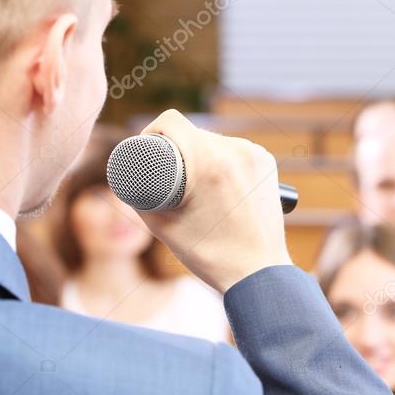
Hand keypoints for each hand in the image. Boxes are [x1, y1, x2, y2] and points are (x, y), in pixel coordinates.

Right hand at [135, 110, 291, 293]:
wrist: (259, 273)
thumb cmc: (210, 255)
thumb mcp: (162, 225)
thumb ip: (138, 195)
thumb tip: (127, 175)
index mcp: (210, 163)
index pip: (171, 121)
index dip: (150, 132)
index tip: (147, 152)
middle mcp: (237, 152)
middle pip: (193, 132)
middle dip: (177, 149)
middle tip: (171, 178)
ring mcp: (256, 156)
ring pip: (214, 140)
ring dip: (200, 154)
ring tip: (196, 185)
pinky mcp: (267, 163)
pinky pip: (234, 150)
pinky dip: (222, 161)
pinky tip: (219, 182)